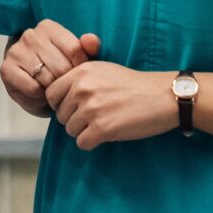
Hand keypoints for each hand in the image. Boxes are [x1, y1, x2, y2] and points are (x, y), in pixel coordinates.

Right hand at [1, 21, 100, 118]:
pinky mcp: (6, 69)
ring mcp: (16, 51)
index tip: (76, 74)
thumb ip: (87, 48)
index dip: (80, 69)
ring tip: (51, 90)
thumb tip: (92, 40)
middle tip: (63, 86)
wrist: (28, 80)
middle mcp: (30, 35)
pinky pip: (33, 89)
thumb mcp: (74, 58)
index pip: (75, 50)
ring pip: (48, 80)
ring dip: (53, 91)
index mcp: (48, 27)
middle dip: (66, 82)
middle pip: (62, 67)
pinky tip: (38, 93)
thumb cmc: (56, 67)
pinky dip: (39, 97)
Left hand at [46, 60, 180, 149]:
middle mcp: (82, 88)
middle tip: (92, 118)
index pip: (51, 94)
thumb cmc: (133, 84)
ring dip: (83, 131)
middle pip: (59, 114)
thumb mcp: (101, 69)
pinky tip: (105, 135)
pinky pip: (82, 143)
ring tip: (101, 124)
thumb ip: (78, 79)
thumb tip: (56, 96)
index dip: (60, 104)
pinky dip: (91, 142)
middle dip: (73, 119)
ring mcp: (91, 109)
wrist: (162, 96)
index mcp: (80, 72)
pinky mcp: (102, 129)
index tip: (73, 108)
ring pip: (70, 130)